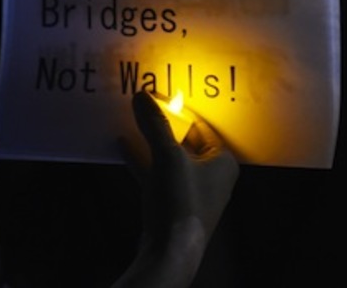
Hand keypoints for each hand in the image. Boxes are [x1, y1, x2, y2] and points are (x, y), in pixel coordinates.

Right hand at [115, 91, 238, 287]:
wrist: (169, 252)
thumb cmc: (182, 200)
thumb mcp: (168, 156)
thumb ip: (155, 125)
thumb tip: (142, 96)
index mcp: (223, 161)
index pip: (202, 126)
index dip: (180, 110)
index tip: (157, 96)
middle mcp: (211, 175)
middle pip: (185, 141)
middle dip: (163, 125)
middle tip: (144, 105)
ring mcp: (191, 191)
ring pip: (169, 159)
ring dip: (151, 141)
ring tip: (132, 121)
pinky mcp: (172, 204)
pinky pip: (157, 174)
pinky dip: (142, 160)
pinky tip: (123, 146)